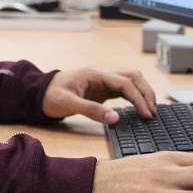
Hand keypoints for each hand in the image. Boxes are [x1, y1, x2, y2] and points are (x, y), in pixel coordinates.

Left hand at [41, 66, 156, 124]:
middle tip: (153, 112)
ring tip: (150, 110)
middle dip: (146, 92)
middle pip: (133, 76)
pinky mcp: (102, 87)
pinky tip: (139, 108)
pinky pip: (123, 88)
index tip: (147, 114)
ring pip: (131, 80)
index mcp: (95, 74)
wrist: (39, 93)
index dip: (139, 98)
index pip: (125, 83)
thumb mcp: (68, 104)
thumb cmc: (51, 96)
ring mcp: (103, 80)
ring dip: (143, 92)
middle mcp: (102, 73)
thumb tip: (115, 118)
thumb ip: (92, 110)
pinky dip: (134, 96)